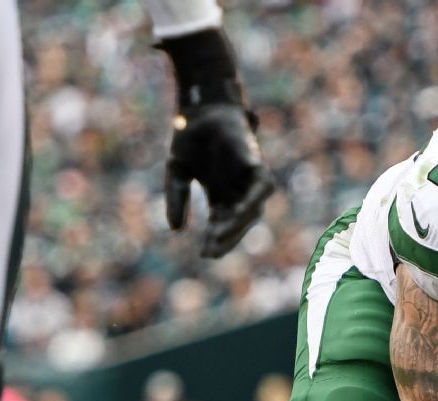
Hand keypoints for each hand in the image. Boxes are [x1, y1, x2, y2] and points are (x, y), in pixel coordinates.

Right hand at [166, 104, 274, 257]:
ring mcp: (249, 180)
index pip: (221, 225)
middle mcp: (237, 191)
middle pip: (237, 223)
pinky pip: (261, 189)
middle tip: (212, 252)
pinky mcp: (257, 166)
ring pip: (251, 211)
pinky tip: (241, 213)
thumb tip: (176, 229)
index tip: (205, 255)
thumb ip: (178, 199)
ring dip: (237, 225)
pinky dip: (252, 202)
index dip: (215, 240)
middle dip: (226, 238)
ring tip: (219, 237)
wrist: (202, 108)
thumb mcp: (178, 172)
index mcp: (220, 195)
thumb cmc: (190, 137)